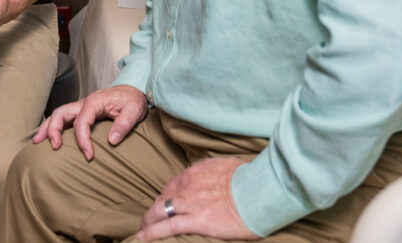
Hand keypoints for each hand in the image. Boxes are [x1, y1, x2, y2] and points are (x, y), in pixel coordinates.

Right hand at [33, 85, 147, 159]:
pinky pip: (63, 118)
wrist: (133, 91)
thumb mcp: (135, 110)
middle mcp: (83, 103)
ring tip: (38, 142)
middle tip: (54, 147)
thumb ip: (124, 125)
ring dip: (47, 128)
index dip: (83, 140)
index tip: (89, 155)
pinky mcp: (80, 112)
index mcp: (95, 102)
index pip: (82, 121)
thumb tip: (111, 141)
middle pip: (61, 113)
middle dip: (53, 129)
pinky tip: (48, 138)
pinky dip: (52, 127)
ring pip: (58, 115)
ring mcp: (80, 107)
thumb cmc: (132, 100)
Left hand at [137, 158, 255, 240]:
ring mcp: (190, 203)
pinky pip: (168, 227)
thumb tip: (213, 172)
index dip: (168, 195)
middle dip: (155, 208)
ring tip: (143, 229)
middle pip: (163, 197)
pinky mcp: (197, 221)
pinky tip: (143, 237)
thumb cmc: (248, 178)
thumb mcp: (226, 165)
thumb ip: (213, 169)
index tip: (167, 202)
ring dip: (148, 221)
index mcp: (195, 172)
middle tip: (150, 217)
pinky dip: (153, 232)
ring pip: (160, 211)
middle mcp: (188, 186)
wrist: (258, 191)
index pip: (173, 184)